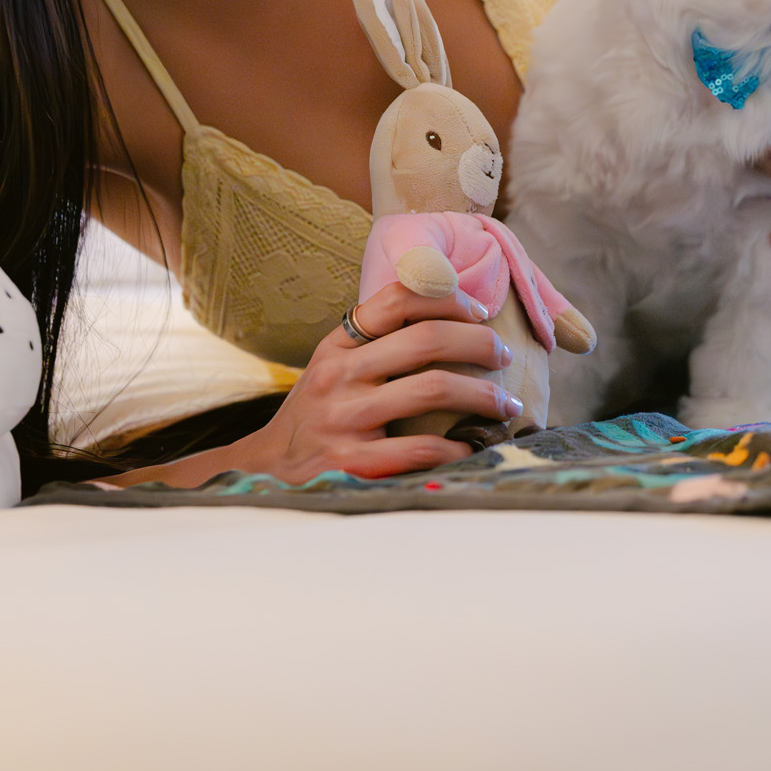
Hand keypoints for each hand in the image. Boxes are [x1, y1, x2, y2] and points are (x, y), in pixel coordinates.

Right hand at [104, 282, 516, 486]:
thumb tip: (450, 319)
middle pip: (426, 340)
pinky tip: (471, 448)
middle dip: (479, 344)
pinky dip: (456, 447)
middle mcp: (339, 375)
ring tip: (505, 405)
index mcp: (338, 345)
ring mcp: (344, 419)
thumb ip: (375, 343)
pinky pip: (420, 448)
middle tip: (503, 356)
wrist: (265, 471)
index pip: (397, 298)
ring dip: (482, 396)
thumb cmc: (316, 414)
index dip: (448, 298)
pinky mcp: (352, 462)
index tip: (480, 311)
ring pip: (433, 389)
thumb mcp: (332, 366)